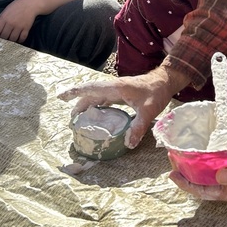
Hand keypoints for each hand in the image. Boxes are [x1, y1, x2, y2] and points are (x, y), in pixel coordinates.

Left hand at [0, 0, 39, 42]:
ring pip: (12, 39)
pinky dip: (20, 41)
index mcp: (4, 18)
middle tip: (2, 40)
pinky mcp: (26, 29)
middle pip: (4, 37)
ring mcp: (19, 27)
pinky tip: (18, 40)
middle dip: (2, 39)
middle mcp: (10, 23)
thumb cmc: (16, 6)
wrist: (30, 4)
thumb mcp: (5, 10)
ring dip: (11, 41)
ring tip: (10, 40)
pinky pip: (22, 38)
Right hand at [59, 68, 179, 148]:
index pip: (91, 89)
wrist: (165, 81)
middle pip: (90, 93)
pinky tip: (94, 113)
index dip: (75, 93)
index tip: (61, 97)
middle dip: (76, 102)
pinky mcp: (121, 93)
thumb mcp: (148, 111)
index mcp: (116, 88)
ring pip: (96, 96)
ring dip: (85, 104)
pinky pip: (103, 98)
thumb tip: (128, 144)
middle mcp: (113, 87)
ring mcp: (116, 90)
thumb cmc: (156, 93)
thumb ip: (138, 127)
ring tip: (77, 117)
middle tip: (69, 118)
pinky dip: (95, 105)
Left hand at [169, 137, 226, 203]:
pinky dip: (203, 148)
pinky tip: (194, 139)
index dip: (186, 184)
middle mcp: (223, 181)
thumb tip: (219, 175)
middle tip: (171, 155)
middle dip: (184, 169)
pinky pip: (212, 153)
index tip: (173, 175)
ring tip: (177, 147)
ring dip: (190, 158)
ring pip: (203, 165)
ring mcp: (225, 167)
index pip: (202, 191)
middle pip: (199, 177)